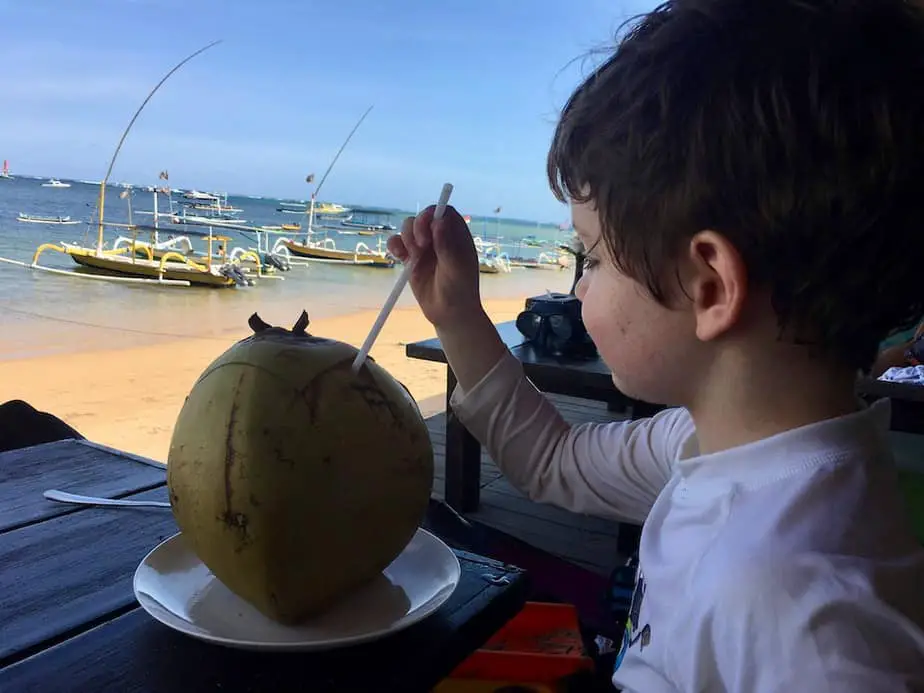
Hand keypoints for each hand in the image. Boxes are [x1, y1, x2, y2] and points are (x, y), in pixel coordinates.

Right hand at [387, 204, 481, 328]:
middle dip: (417, 228)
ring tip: (414, 256)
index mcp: (456, 235)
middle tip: (421, 247)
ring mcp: (424, 247)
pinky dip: (395, 246)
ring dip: (406, 238)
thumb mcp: (455, 268)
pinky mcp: (410, 258)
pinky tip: (399, 256)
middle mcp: (440, 237)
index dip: (432, 214)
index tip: (426, 226)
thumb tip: (439, 222)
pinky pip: (397, 243)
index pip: (443, 212)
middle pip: (422, 218)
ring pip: (408, 228)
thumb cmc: (459, 290)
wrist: (448, 314)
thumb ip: (447, 245)